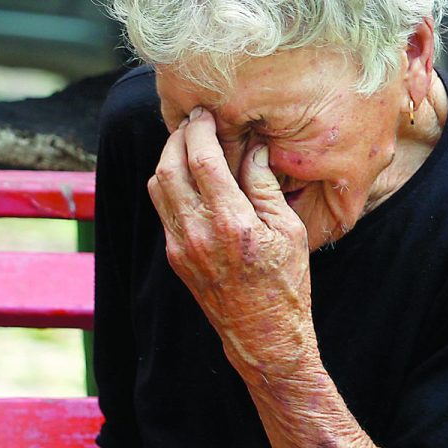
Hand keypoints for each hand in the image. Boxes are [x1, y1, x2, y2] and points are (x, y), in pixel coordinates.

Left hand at [147, 112, 311, 367]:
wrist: (263, 334)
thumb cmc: (286, 282)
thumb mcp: (289, 230)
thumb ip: (264, 185)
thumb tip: (252, 148)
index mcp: (231, 223)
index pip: (202, 160)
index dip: (199, 130)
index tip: (205, 113)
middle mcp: (198, 233)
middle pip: (169, 168)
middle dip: (177, 137)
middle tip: (192, 121)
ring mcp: (180, 246)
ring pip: (158, 187)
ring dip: (168, 159)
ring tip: (188, 144)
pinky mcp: (174, 257)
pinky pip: (163, 210)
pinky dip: (170, 185)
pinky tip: (189, 177)